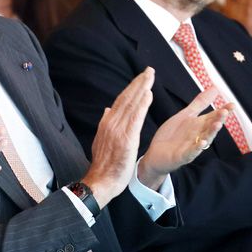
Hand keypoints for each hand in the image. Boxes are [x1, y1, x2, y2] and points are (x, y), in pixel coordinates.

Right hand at [84, 68, 153, 208]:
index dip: (131, 88)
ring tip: (150, 77)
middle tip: (149, 70)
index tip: (140, 78)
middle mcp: (111, 123)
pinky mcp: (127, 139)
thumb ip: (106, 123)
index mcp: (107, 123)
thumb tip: (107, 109)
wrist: (101, 181)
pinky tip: (148, 94)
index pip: (121, 101)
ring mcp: (118, 130)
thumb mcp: (101, 141)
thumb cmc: (104, 164)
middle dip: (138, 83)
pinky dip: (142, 105)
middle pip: (127, 98)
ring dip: (142, 88)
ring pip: (132, 104)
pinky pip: (136, 118)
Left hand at [138, 87, 230, 189]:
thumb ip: (200, 103)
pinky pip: (191, 152)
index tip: (232, 105)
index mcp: (199, 125)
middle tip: (225, 112)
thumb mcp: (186, 115)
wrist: (155, 154)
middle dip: (218, 120)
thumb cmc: (172, 135)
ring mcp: (191, 147)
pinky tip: (202, 142)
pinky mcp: (182, 157)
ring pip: (204, 139)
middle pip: (210, 127)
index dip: (222, 111)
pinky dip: (196, 148)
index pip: (213, 117)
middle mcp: (198, 136)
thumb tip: (215, 88)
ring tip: (217, 124)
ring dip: (211, 132)